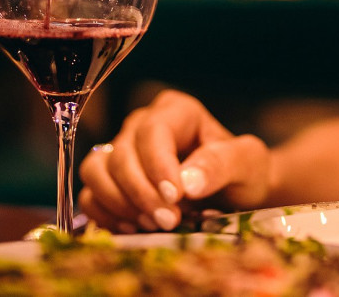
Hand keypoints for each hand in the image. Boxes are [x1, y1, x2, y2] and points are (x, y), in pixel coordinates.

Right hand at [78, 89, 270, 232]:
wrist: (237, 194)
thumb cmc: (243, 171)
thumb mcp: (247, 162)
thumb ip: (222, 163)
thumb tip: (187, 180)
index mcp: (176, 111)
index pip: (152, 131)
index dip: (157, 165)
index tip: (175, 197)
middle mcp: (143, 125)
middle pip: (121, 153)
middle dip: (142, 192)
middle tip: (170, 221)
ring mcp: (122, 150)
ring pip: (96, 170)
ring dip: (119, 202)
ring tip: (152, 224)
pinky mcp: (111, 179)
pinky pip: (90, 194)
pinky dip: (106, 214)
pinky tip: (135, 228)